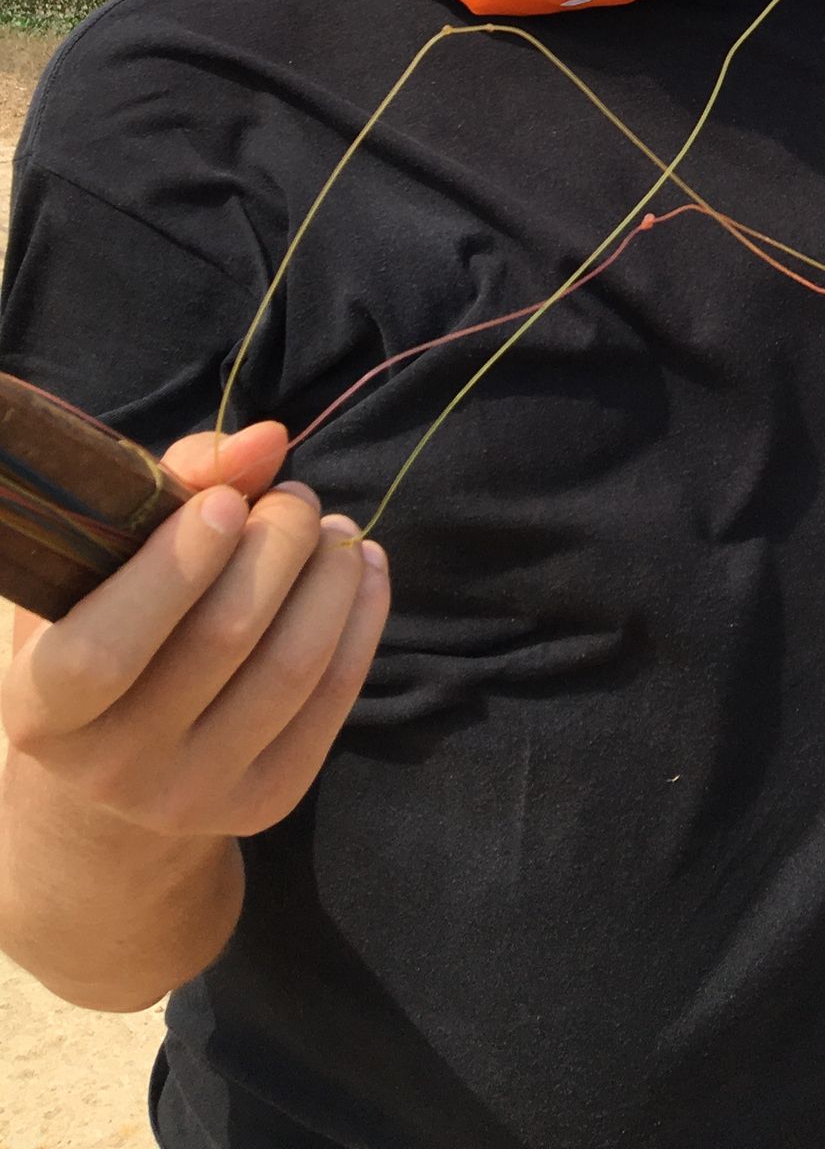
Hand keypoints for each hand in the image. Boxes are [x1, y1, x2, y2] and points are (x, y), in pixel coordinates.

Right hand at [2, 421, 388, 842]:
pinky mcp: (266, 802)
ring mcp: (193, 795)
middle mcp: (112, 769)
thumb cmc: (104, 626)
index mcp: (42, 710)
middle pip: (223, 638)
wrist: (120, 764)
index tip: (228, 502)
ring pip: (291, 666)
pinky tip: (362, 568)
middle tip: (294, 498)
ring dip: (330, 575)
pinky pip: (333, 698)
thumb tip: (267, 441)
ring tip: (331, 528)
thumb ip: (173, 485)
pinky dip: (361, 617)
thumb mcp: (99, 560)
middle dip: (278, 542)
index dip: (173, 570)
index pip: (101, 653)